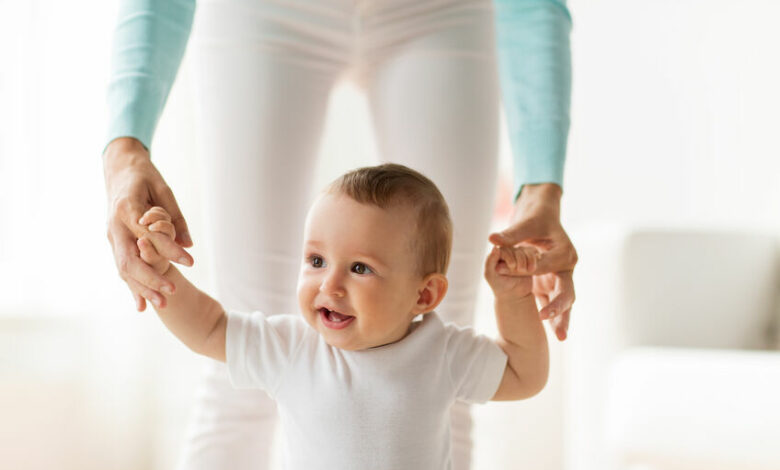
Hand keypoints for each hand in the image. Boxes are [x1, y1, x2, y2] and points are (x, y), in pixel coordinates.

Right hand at [103, 137, 193, 310]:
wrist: (118, 168)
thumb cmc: (144, 175)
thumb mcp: (164, 189)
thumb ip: (175, 217)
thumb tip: (188, 245)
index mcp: (127, 208)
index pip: (148, 235)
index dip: (169, 249)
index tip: (191, 262)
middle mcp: (115, 225)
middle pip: (129, 259)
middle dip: (150, 279)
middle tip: (173, 291)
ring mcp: (112, 236)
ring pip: (123, 268)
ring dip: (141, 288)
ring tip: (163, 304)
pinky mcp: (114, 242)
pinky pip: (122, 267)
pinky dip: (132, 286)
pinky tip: (142, 306)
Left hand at [484, 245, 538, 298]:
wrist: (514, 295)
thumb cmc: (499, 286)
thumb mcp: (490, 275)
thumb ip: (490, 262)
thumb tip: (495, 247)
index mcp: (496, 255)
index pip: (504, 249)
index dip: (509, 256)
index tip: (512, 266)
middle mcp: (507, 252)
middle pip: (516, 249)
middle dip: (519, 259)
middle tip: (519, 270)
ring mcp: (518, 255)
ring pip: (525, 250)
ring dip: (527, 260)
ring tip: (524, 271)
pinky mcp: (528, 259)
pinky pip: (533, 253)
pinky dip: (533, 260)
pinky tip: (531, 269)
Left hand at [489, 184, 576, 340]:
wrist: (544, 217)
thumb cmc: (536, 219)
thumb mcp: (525, 224)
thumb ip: (511, 234)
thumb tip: (492, 239)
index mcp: (564, 253)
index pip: (545, 266)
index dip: (527, 270)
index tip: (512, 276)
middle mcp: (565, 267)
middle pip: (566, 290)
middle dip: (558, 306)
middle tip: (544, 317)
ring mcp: (560, 278)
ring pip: (563, 301)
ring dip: (561, 319)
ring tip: (559, 338)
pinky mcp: (551, 284)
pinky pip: (552, 303)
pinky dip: (553, 318)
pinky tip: (552, 335)